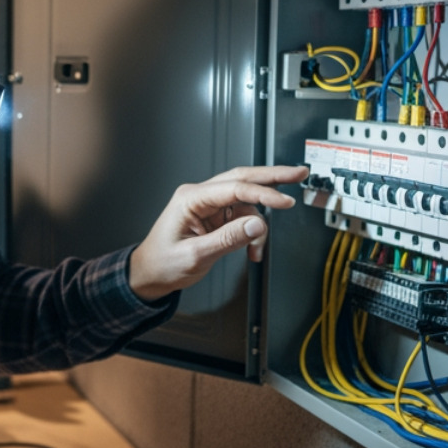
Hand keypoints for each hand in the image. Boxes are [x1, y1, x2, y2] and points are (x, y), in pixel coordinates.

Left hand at [128, 164, 309, 301]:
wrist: (149, 274)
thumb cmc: (162, 263)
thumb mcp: (196, 255)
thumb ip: (228, 239)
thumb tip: (256, 225)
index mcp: (190, 198)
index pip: (234, 188)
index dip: (263, 194)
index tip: (285, 202)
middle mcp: (199, 196)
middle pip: (242, 179)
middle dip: (272, 177)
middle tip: (298, 173)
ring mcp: (207, 205)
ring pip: (246, 203)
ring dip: (258, 226)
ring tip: (256, 250)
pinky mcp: (214, 216)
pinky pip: (241, 217)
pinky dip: (251, 232)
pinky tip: (251, 248)